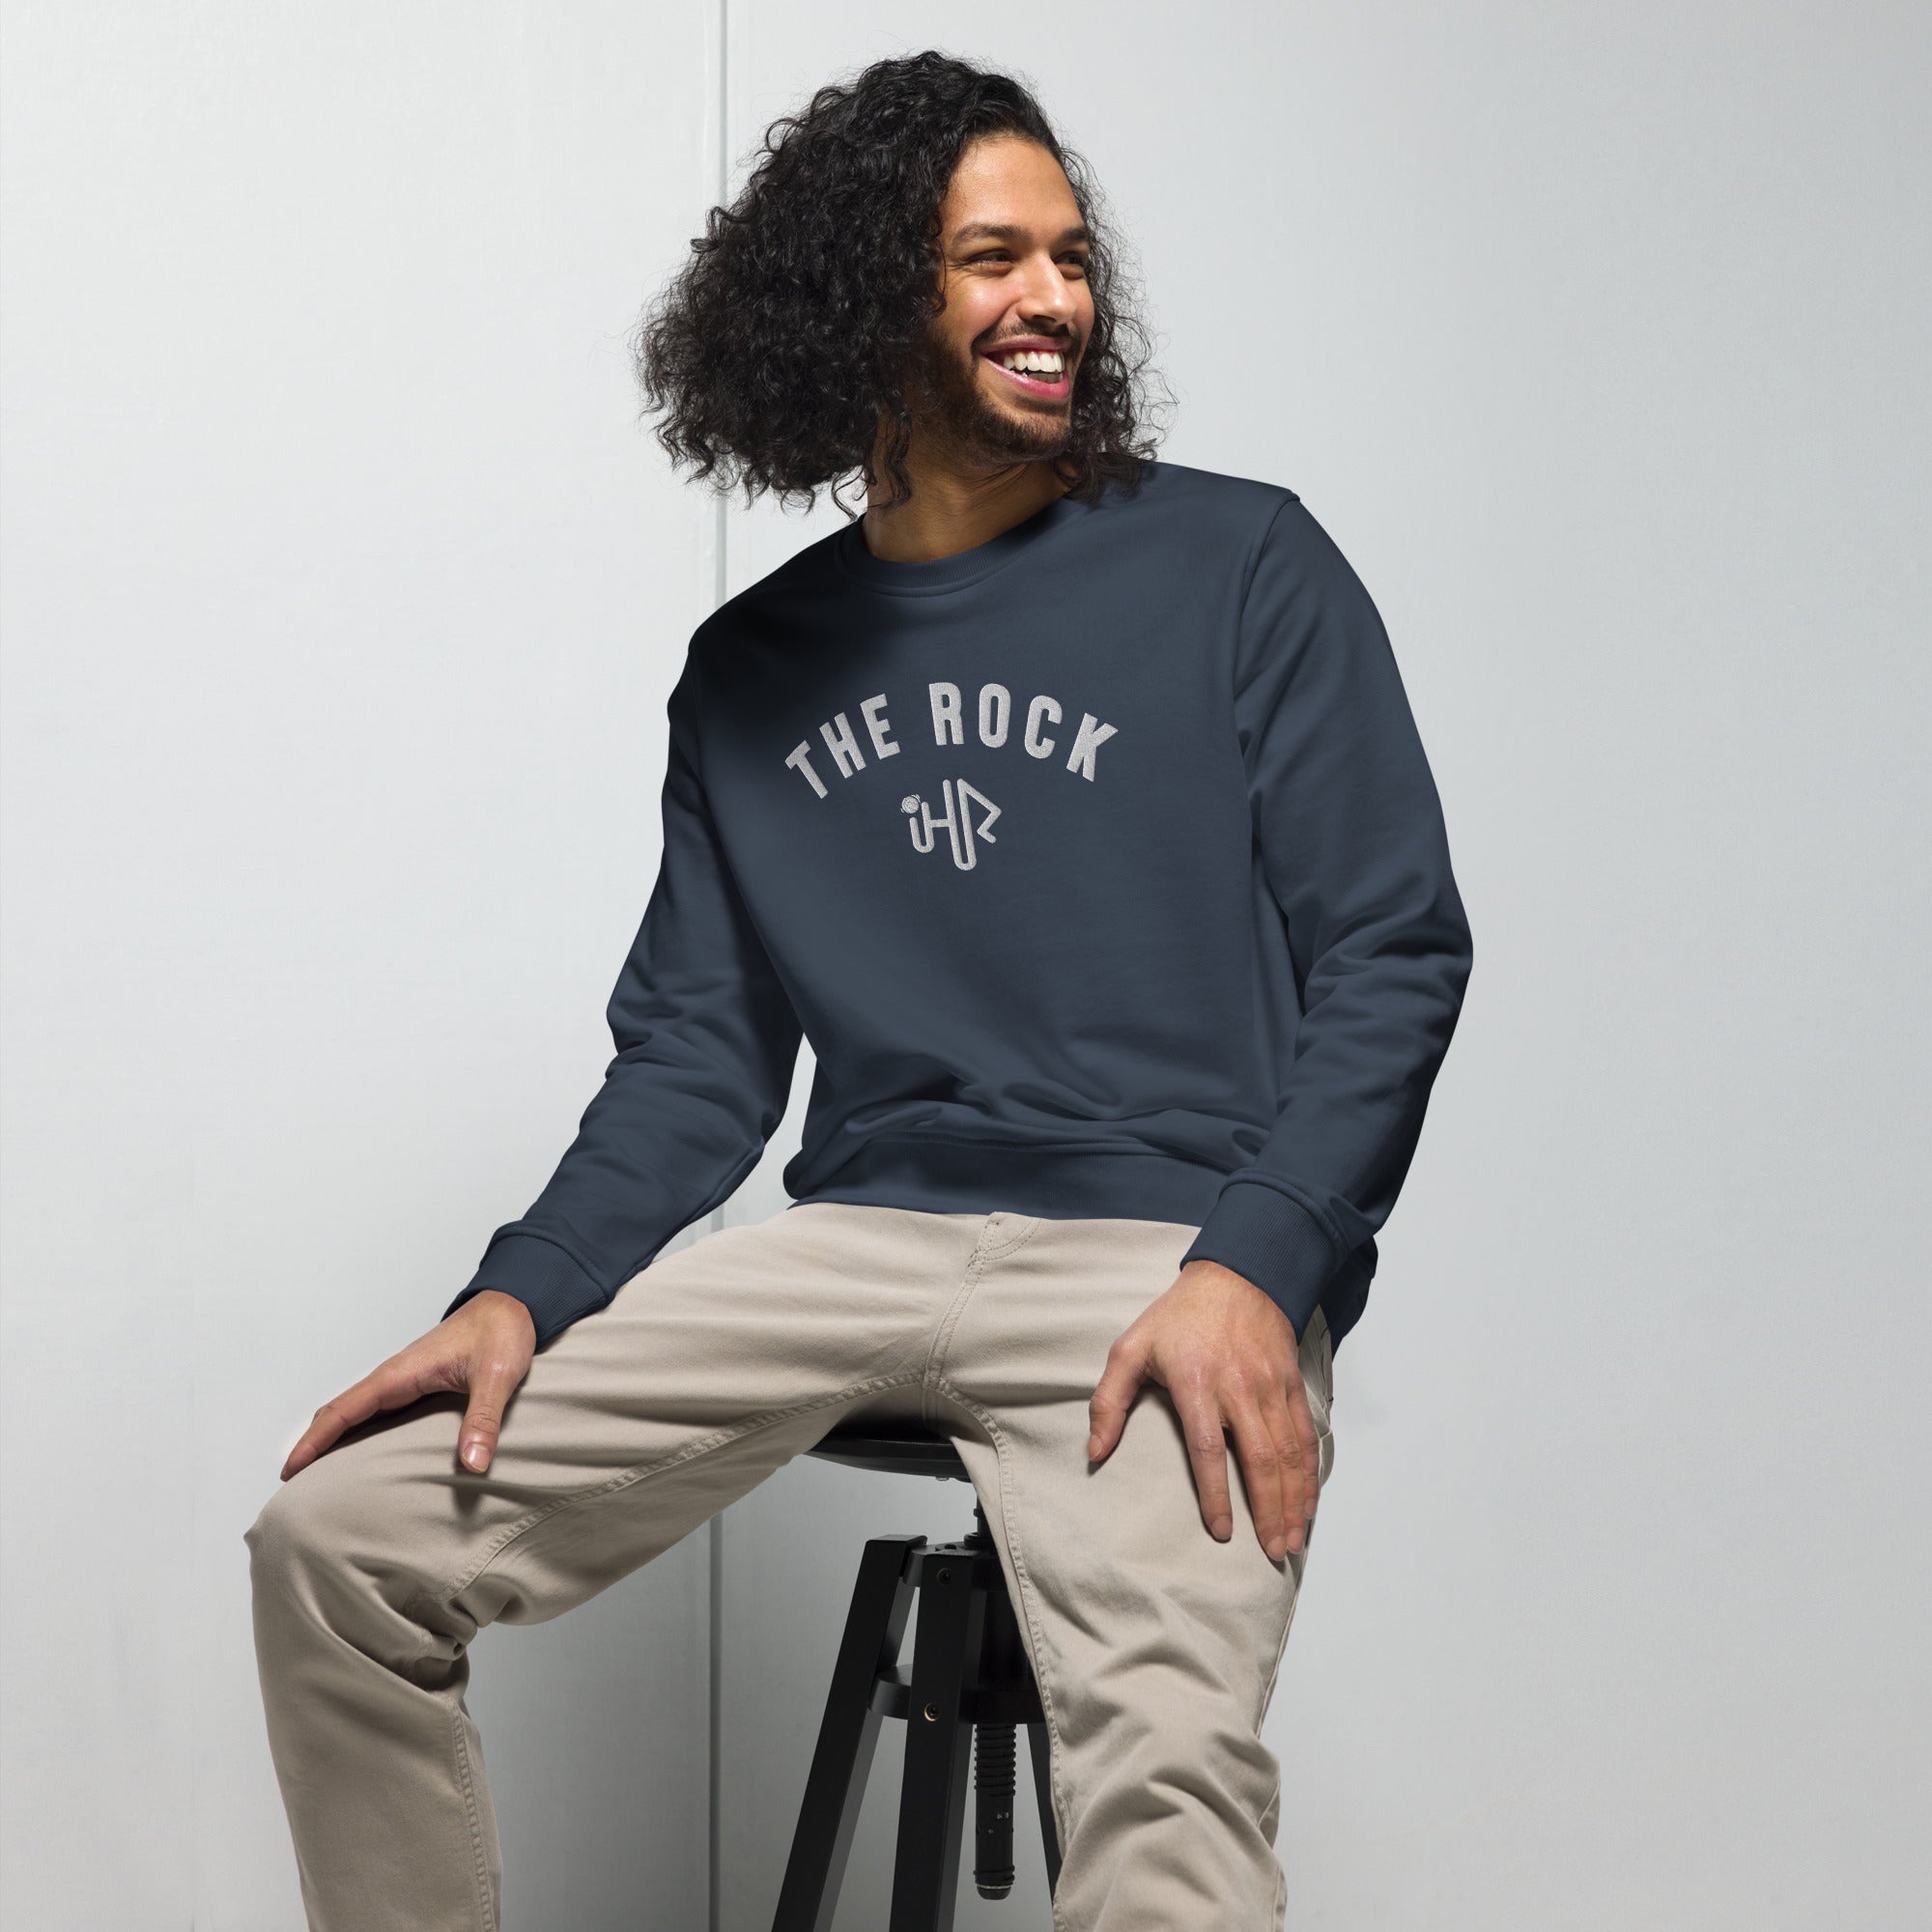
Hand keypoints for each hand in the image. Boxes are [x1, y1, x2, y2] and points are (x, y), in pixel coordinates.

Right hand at [278, 1290, 536, 1481]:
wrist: (514, 1304)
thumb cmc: (503, 1332)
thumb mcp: (497, 1376)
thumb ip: (484, 1419)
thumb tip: (473, 1464)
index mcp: (401, 1374)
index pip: (344, 1410)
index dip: (314, 1441)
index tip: (289, 1470)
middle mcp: (395, 1376)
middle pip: (340, 1413)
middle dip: (313, 1445)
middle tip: (293, 1484)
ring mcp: (404, 1379)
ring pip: (356, 1412)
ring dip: (333, 1439)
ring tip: (317, 1477)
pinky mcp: (418, 1383)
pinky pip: (377, 1410)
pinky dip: (358, 1431)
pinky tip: (362, 1452)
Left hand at [1087, 1260, 1320, 1560]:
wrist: (1237, 1276)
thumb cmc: (1179, 1316)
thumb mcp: (1131, 1349)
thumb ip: (1108, 1401)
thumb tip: (1094, 1452)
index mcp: (1195, 1382)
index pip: (1208, 1448)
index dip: (1215, 1494)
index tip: (1221, 1531)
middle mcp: (1238, 1388)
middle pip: (1259, 1459)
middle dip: (1268, 1511)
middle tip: (1271, 1552)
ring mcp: (1270, 1387)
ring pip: (1288, 1453)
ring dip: (1293, 1500)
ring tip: (1291, 1540)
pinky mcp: (1291, 1384)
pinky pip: (1305, 1435)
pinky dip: (1309, 1473)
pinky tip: (1306, 1502)